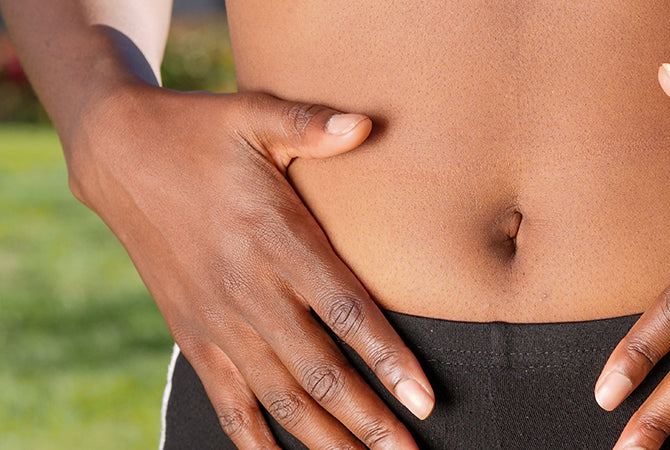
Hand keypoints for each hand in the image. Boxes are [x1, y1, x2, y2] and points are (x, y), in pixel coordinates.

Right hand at [66, 84, 432, 448]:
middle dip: (368, 419)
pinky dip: (256, 440)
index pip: (346, 313)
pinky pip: (228, 402)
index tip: (423, 398)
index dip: (388, 359)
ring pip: (280, 397)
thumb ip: (311, 125)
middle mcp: (249, 292)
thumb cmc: (201, 134)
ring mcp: (219, 322)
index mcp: (277, 241)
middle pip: (319, 371)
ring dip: (326, 439)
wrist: (120, 157)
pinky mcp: (194, 338)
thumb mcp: (254, 116)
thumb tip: (366, 123)